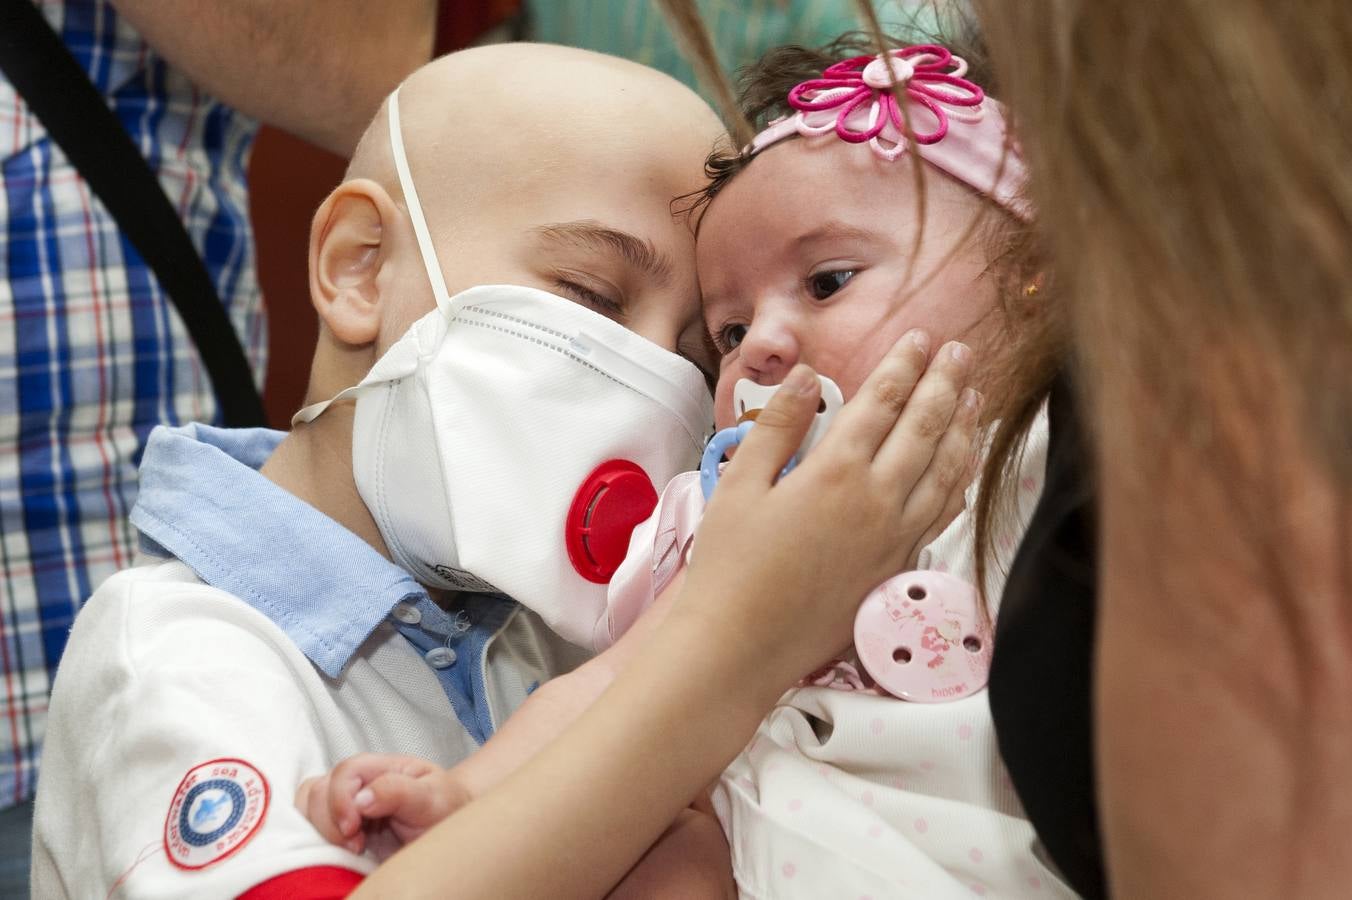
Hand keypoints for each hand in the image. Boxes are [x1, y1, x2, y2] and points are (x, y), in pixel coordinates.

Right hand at [296, 753, 469, 856]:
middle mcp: (356, 785)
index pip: (345, 772)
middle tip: (356, 845)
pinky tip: (337, 855)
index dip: (340, 799)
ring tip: (349, 850)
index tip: (352, 829)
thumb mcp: (432, 797)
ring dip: (319, 832)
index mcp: (379, 768)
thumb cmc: (444, 808)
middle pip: (318, 791)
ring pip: (307, 810)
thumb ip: (398, 791)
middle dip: (329, 821)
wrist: (448, 831)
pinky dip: (314, 843)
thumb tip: (361, 799)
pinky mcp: (339, 832)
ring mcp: (345, 808)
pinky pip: (311, 832)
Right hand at [676, 331, 978, 689]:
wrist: (742, 646)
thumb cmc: (730, 567)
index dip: (904, 365)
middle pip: (926, 428)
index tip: (920, 338)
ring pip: (948, 470)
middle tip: (961, 352)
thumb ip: (778, 426)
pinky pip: (943, 513)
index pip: (883, 402)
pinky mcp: (897, 567)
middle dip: (946, 383)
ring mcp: (895, 537)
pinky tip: (963, 468)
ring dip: (965, 427)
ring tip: (976, 396)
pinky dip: (960, 480)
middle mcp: (877, 501)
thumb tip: (808, 378)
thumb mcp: (740, 484)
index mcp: (835, 472)